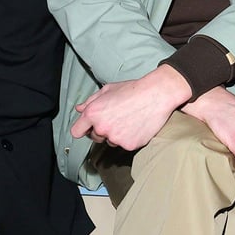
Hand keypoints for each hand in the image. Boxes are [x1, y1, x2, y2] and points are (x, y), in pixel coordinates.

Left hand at [70, 65, 191, 149]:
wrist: (158, 94)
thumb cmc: (134, 89)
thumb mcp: (109, 89)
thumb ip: (91, 101)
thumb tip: (79, 109)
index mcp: (93, 113)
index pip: (76, 131)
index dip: (83, 129)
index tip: (90, 127)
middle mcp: (101, 128)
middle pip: (95, 137)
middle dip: (103, 130)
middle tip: (118, 118)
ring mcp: (115, 138)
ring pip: (111, 141)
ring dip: (118, 134)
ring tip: (131, 119)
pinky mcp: (129, 145)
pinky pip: (126, 145)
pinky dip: (131, 138)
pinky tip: (138, 125)